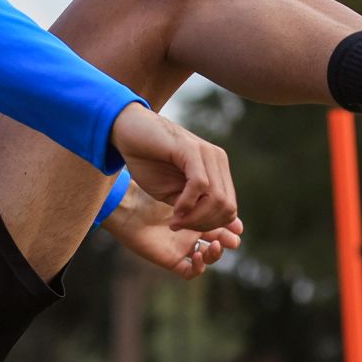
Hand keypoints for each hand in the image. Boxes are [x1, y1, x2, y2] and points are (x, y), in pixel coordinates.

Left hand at [102, 181, 243, 279]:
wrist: (127, 201)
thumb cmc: (151, 187)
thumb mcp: (182, 184)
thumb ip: (203, 189)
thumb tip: (225, 192)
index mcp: (197, 211)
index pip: (222, 222)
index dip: (231, 224)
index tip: (237, 223)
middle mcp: (192, 231)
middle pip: (219, 241)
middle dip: (228, 240)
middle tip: (233, 238)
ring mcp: (182, 246)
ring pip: (208, 258)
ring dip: (215, 255)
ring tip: (215, 245)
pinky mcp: (169, 259)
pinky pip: (189, 272)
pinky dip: (198, 267)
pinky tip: (197, 254)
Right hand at [108, 103, 239, 231]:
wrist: (128, 131)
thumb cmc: (148, 162)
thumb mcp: (174, 193)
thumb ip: (197, 208)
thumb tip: (232, 229)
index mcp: (217, 170)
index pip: (229, 209)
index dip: (208, 226)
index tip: (182, 227)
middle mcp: (217, 160)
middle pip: (227, 207)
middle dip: (203, 224)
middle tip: (178, 226)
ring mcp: (207, 153)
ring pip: (218, 198)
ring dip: (195, 217)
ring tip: (175, 220)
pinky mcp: (191, 149)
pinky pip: (200, 184)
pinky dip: (188, 203)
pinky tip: (175, 209)